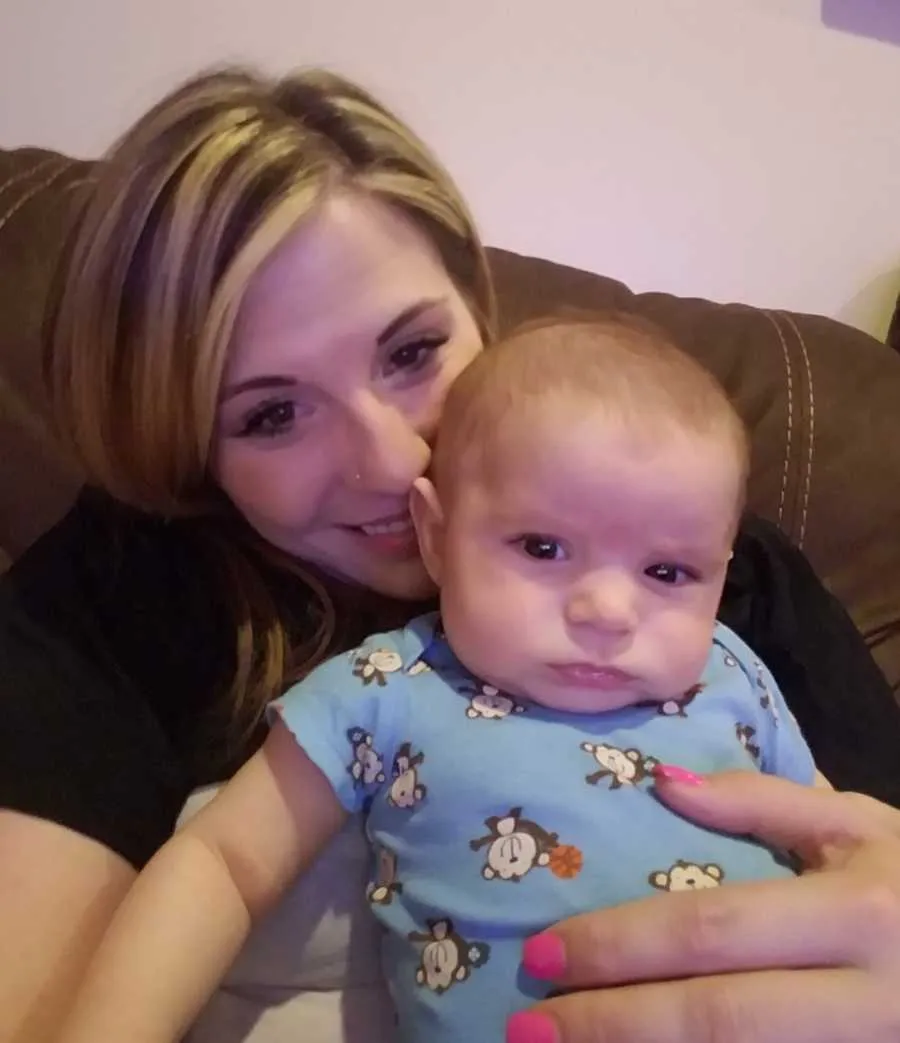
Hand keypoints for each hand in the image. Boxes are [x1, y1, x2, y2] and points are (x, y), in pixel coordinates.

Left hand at [508, 770, 899, 1042]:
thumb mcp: (865, 828)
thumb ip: (766, 803)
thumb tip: (665, 785)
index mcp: (857, 913)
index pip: (714, 929)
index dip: (622, 945)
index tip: (543, 955)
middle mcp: (868, 996)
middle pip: (718, 1016)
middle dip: (612, 1023)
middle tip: (526, 1025)